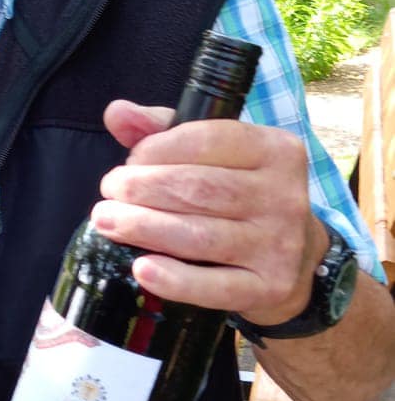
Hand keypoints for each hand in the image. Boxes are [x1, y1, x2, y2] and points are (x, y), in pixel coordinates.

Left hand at [93, 100, 326, 324]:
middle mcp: (284, 196)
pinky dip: (173, 279)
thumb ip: (165, 130)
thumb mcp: (216, 154)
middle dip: (142, 188)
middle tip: (108, 193)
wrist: (293, 258)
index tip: (129, 161)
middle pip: (198, 189)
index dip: (158, 149)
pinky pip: (213, 286)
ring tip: (107, 221)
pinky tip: (141, 268)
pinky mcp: (269, 288)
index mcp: (276, 150)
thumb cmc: (241, 195)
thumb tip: (116, 112)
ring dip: (143, 227)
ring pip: (199, 235)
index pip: (208, 140)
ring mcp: (280, 245)